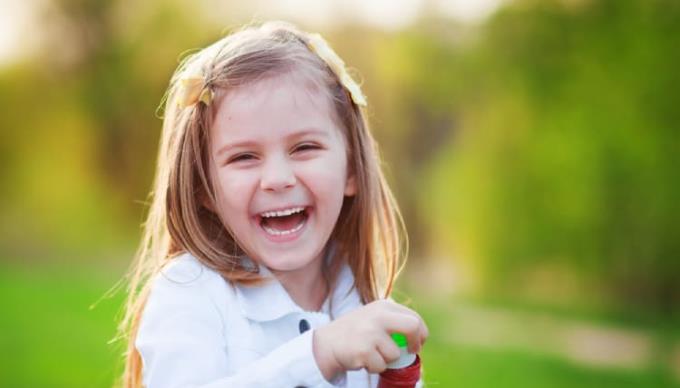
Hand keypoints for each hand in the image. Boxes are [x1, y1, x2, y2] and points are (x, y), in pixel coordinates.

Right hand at [312, 299, 427, 379]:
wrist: (326, 343)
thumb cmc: (355, 333)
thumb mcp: (373, 317)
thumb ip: (393, 321)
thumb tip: (419, 336)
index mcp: (383, 306)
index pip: (414, 318)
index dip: (420, 333)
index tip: (417, 343)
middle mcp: (378, 316)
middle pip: (412, 327)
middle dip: (416, 343)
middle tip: (411, 352)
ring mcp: (370, 332)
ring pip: (395, 355)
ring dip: (385, 360)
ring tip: (370, 354)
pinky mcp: (363, 350)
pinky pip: (381, 366)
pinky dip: (373, 367)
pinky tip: (362, 359)